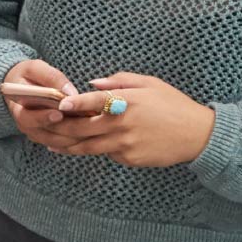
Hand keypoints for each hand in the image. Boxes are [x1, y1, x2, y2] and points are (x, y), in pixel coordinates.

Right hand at [1, 57, 81, 146]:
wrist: (21, 86)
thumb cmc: (28, 75)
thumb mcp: (35, 69)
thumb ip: (51, 77)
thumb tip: (70, 92)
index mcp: (18, 108)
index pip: (27, 118)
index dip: (43, 118)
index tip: (59, 113)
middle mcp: (26, 125)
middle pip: (45, 134)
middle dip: (66, 130)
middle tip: (84, 123)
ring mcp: (36, 133)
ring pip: (56, 142)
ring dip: (73, 137)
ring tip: (90, 127)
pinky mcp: (46, 137)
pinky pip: (61, 143)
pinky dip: (75, 140)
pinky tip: (89, 132)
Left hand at [23, 71, 218, 168]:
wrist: (196, 135)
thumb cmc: (172, 104)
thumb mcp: (149, 83)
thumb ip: (119, 81)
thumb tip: (92, 83)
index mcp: (127, 102)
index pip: (94, 101)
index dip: (74, 103)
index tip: (58, 104)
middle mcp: (122, 125)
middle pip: (83, 129)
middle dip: (60, 128)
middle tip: (44, 126)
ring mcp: (125, 145)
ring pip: (89, 147)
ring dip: (68, 145)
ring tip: (51, 144)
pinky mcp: (129, 159)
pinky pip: (107, 153)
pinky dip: (96, 149)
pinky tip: (83, 146)